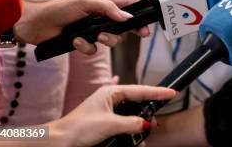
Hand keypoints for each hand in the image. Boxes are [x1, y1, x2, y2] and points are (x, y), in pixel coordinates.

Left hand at [14, 0, 149, 53]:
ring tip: (94, 37)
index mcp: (104, 2)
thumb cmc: (59, 7)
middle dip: (126, 32)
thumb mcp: (86, 1)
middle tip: (136, 35)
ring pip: (110, 40)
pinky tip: (75, 41)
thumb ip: (109, 8)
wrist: (35, 23)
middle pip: (123, 26)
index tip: (147, 25)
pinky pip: (93, 49)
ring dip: (105, 40)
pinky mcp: (82, 43)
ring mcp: (92, 30)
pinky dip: (85, 47)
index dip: (139, 14)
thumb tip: (127, 18)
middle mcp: (100, 16)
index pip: (128, 5)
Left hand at [50, 85, 176, 146]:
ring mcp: (108, 110)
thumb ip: (132, 123)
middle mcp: (111, 98)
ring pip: (132, 114)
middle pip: (138, 101)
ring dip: (139, 123)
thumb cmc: (79, 128)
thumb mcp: (110, 125)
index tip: (172, 92)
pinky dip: (131, 129)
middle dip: (149, 111)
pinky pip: (124, 122)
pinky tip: (135, 137)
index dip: (157, 92)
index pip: (141, 90)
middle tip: (158, 120)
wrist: (60, 141)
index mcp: (112, 92)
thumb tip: (146, 124)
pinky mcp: (106, 121)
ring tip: (146, 132)